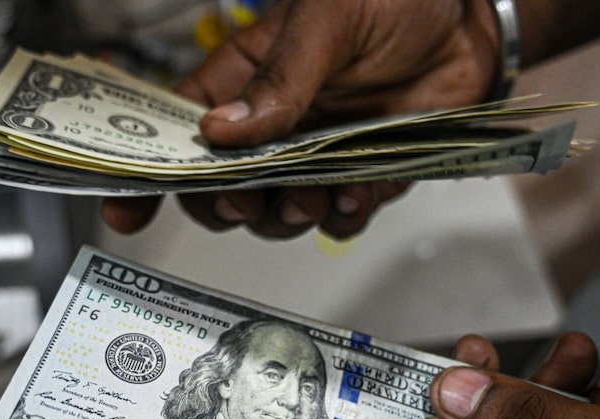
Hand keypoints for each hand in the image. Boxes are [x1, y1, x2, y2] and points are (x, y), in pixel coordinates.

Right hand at [102, 0, 502, 237]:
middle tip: (248, 203)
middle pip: (222, 190)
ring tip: (312, 197)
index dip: (151, 175)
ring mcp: (316, 156)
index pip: (180, 134)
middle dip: (228, 208)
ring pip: (277, 214)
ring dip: (287, 218)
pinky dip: (342, 218)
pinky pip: (338, 219)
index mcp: (245, 80)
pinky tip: (355, 194)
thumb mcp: (328, 19)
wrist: (471, 21)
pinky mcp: (361, 175)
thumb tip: (221, 131)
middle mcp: (274, 126)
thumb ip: (279, 78)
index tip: (127, 210)